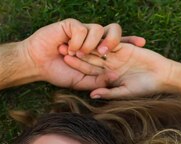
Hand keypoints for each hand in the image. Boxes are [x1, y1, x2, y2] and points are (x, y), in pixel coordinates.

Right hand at [21, 19, 144, 89]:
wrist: (37, 64)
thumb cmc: (58, 73)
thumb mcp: (82, 81)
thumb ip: (99, 80)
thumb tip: (116, 77)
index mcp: (97, 51)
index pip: (117, 44)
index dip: (130, 42)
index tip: (142, 44)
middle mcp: (92, 39)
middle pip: (112, 30)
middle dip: (114, 39)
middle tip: (108, 52)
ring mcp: (82, 31)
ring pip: (98, 29)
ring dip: (90, 44)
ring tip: (80, 54)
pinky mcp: (71, 25)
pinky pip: (82, 28)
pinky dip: (78, 40)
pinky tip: (68, 48)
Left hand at [61, 41, 174, 98]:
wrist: (162, 76)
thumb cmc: (145, 88)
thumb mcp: (125, 92)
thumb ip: (109, 92)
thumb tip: (92, 95)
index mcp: (106, 77)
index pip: (89, 70)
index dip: (77, 64)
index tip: (65, 59)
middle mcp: (109, 65)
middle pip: (90, 57)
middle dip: (77, 52)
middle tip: (63, 46)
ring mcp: (116, 55)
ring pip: (99, 48)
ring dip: (87, 44)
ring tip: (75, 39)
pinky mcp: (125, 47)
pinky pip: (112, 41)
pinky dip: (103, 39)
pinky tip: (91, 35)